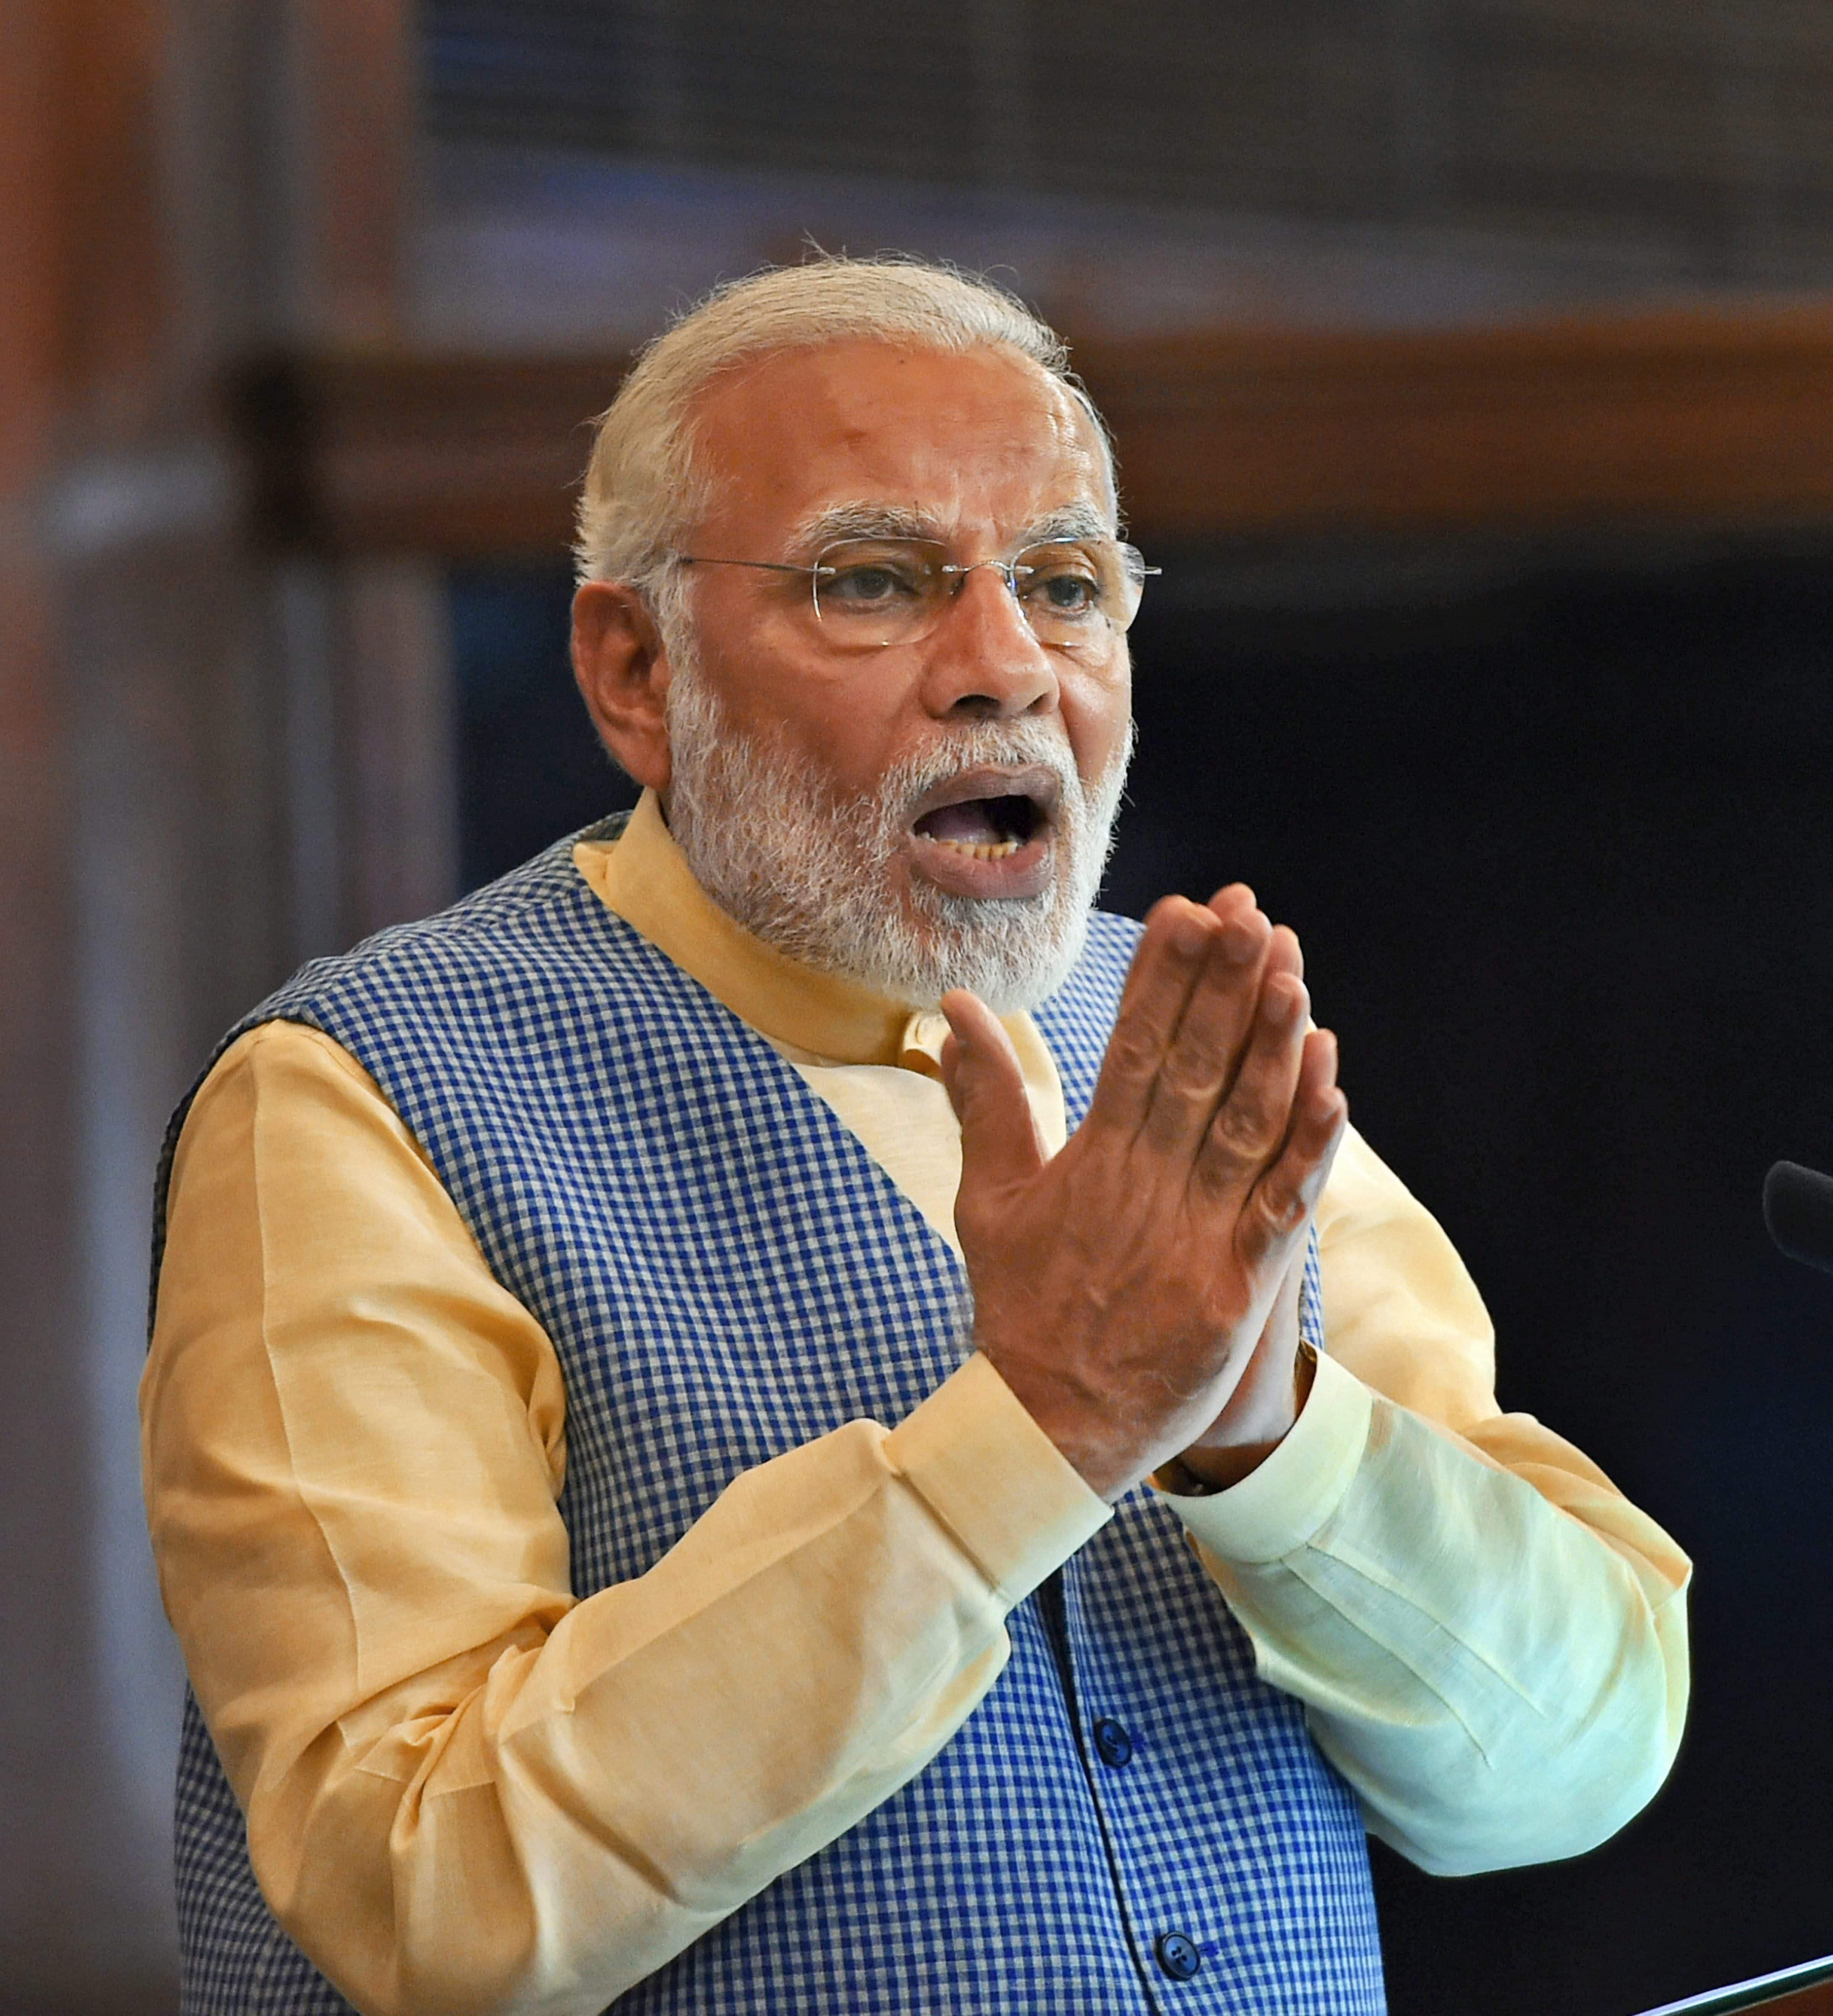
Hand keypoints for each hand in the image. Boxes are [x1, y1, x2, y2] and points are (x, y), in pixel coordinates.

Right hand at [939, 887, 1345, 1502]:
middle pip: (1191, 1068)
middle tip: (1252, 913)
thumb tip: (956, 1012)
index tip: (1187, 910)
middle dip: (1222, 987)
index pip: (1130, 1045)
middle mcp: (1142, 1185)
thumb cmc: (1018, 1309)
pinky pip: (1278, 1208)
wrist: (1042, 1426)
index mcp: (1089, 1159)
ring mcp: (1191, 1236)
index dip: (1161, 976)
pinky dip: (1307, 1149)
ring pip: (1242, 1123)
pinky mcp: (1232, 1290)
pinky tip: (1332, 1088)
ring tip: (1293, 971)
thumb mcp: (989, 1200)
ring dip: (1271, 1046)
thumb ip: (983, 1101)